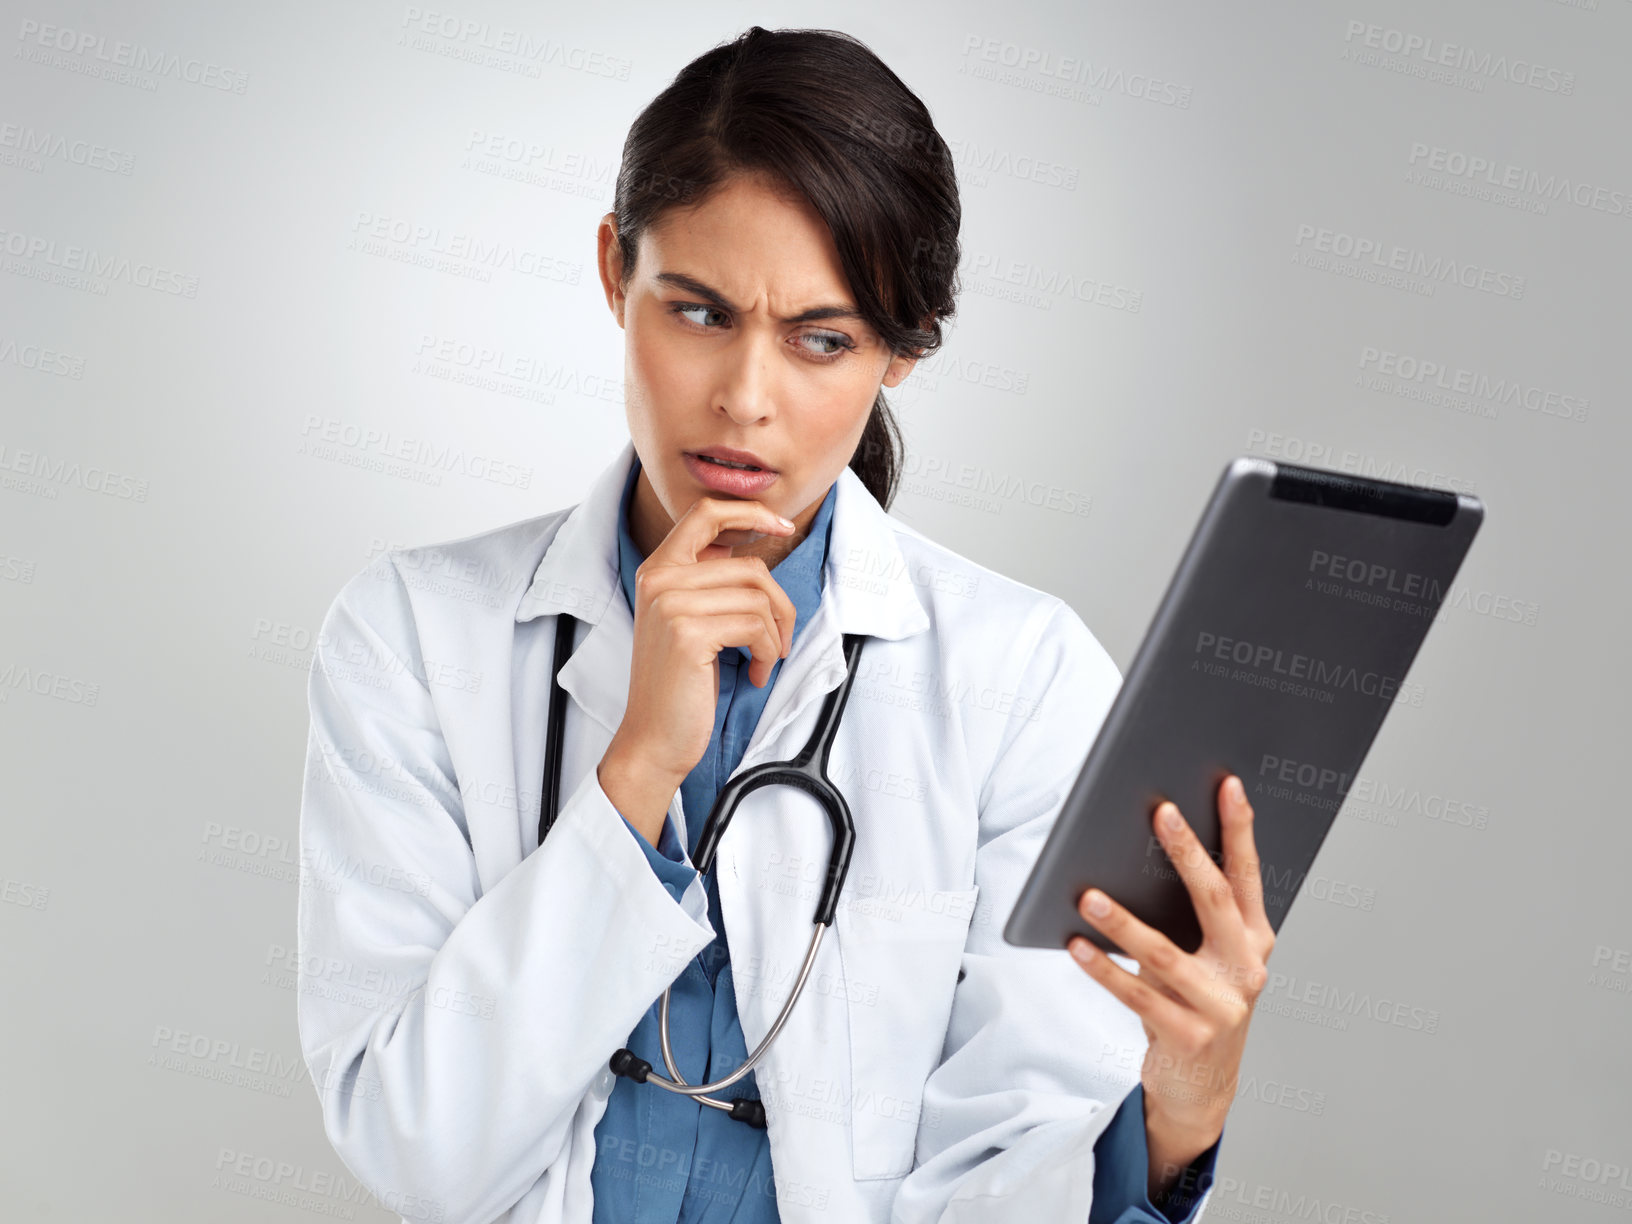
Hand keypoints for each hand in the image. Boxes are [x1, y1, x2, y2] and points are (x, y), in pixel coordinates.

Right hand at [599, 496, 797, 842]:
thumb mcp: (687, 622)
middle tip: (778, 640)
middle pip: (750, 566)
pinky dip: (767, 652)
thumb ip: (706, 582)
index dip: (751, 513)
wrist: (653, 739)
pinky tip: (755, 673)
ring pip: (758, 597)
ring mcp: (671, 604)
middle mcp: (659, 579)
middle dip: (780, 606)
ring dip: (774, 635)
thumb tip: (748, 551)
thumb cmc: (678, 686)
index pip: (706, 513)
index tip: (782, 526)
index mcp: (657, 570)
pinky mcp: (688, 633)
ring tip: (763, 659)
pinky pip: (755, 626)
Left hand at [1067, 775, 1274, 1202]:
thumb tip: (1139, 851)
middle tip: (1160, 812)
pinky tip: (1076, 946)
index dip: (1240, 829)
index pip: (1248, 874)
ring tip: (1088, 895)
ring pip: (1165, 954)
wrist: (1202, 1086)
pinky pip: (1138, 996)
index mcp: (1255, 940)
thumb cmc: (1197, 1002)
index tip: (1227, 785)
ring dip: (1123, 922)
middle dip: (1186, 852)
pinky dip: (1104, 970)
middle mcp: (1246, 969)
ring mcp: (1222, 1006)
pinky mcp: (1189, 1036)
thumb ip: (1189, 914)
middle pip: (1214, 901)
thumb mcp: (1206, 956)